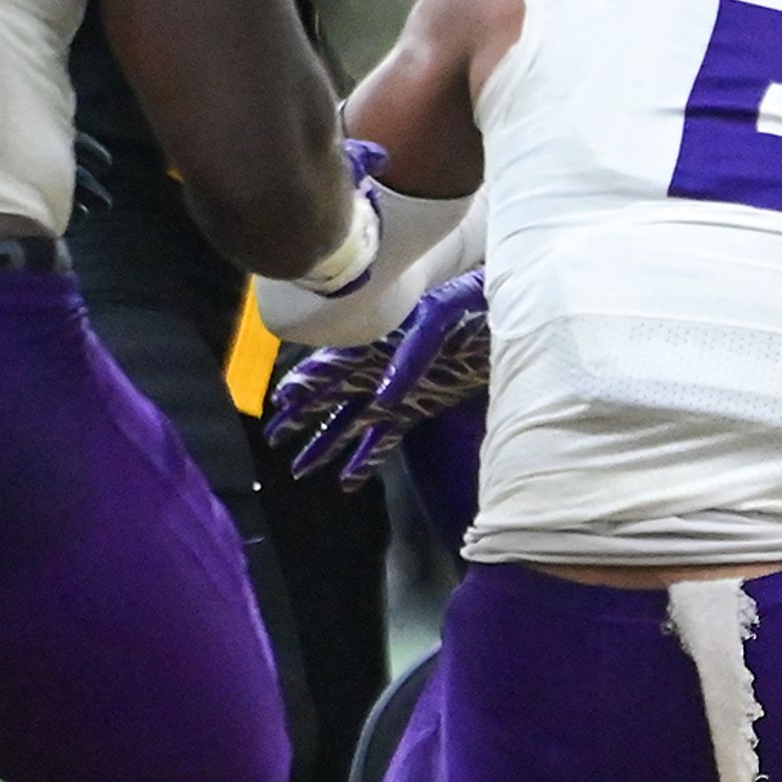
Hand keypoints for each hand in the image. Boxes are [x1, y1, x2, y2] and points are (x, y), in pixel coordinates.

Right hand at [267, 267, 490, 486]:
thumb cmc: (470, 302)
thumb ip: (411, 354)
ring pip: (351, 422)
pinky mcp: (420, 407)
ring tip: (300, 469)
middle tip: (273, 438)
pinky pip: (386, 438)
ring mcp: (398, 390)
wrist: (508, 314)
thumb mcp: (440, 317)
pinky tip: (348, 479)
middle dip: (301, 418)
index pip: (331, 365)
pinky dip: (367, 458)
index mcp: (376, 339)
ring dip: (326, 445)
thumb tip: (386, 396)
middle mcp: (379, 367)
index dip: (305, 384)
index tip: (281, 401)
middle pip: (330, 397)